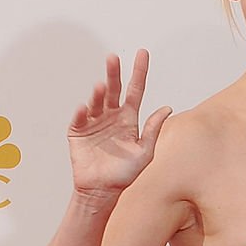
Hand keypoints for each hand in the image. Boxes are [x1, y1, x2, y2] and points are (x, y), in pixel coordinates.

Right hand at [68, 49, 172, 197]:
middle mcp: (111, 116)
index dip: (139, 72)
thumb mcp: (144, 152)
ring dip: (98, 94)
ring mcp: (94, 122)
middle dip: (114, 73)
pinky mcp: (78, 132)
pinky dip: (81, 112)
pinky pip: (79, 119)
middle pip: (114, 90)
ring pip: (96, 102)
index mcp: (128, 119)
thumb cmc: (124, 174)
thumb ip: (153, 130)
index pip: (135, 90)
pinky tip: (85, 108)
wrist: (101, 191)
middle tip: (113, 58)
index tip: (142, 53)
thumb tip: (167, 108)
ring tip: (101, 87)